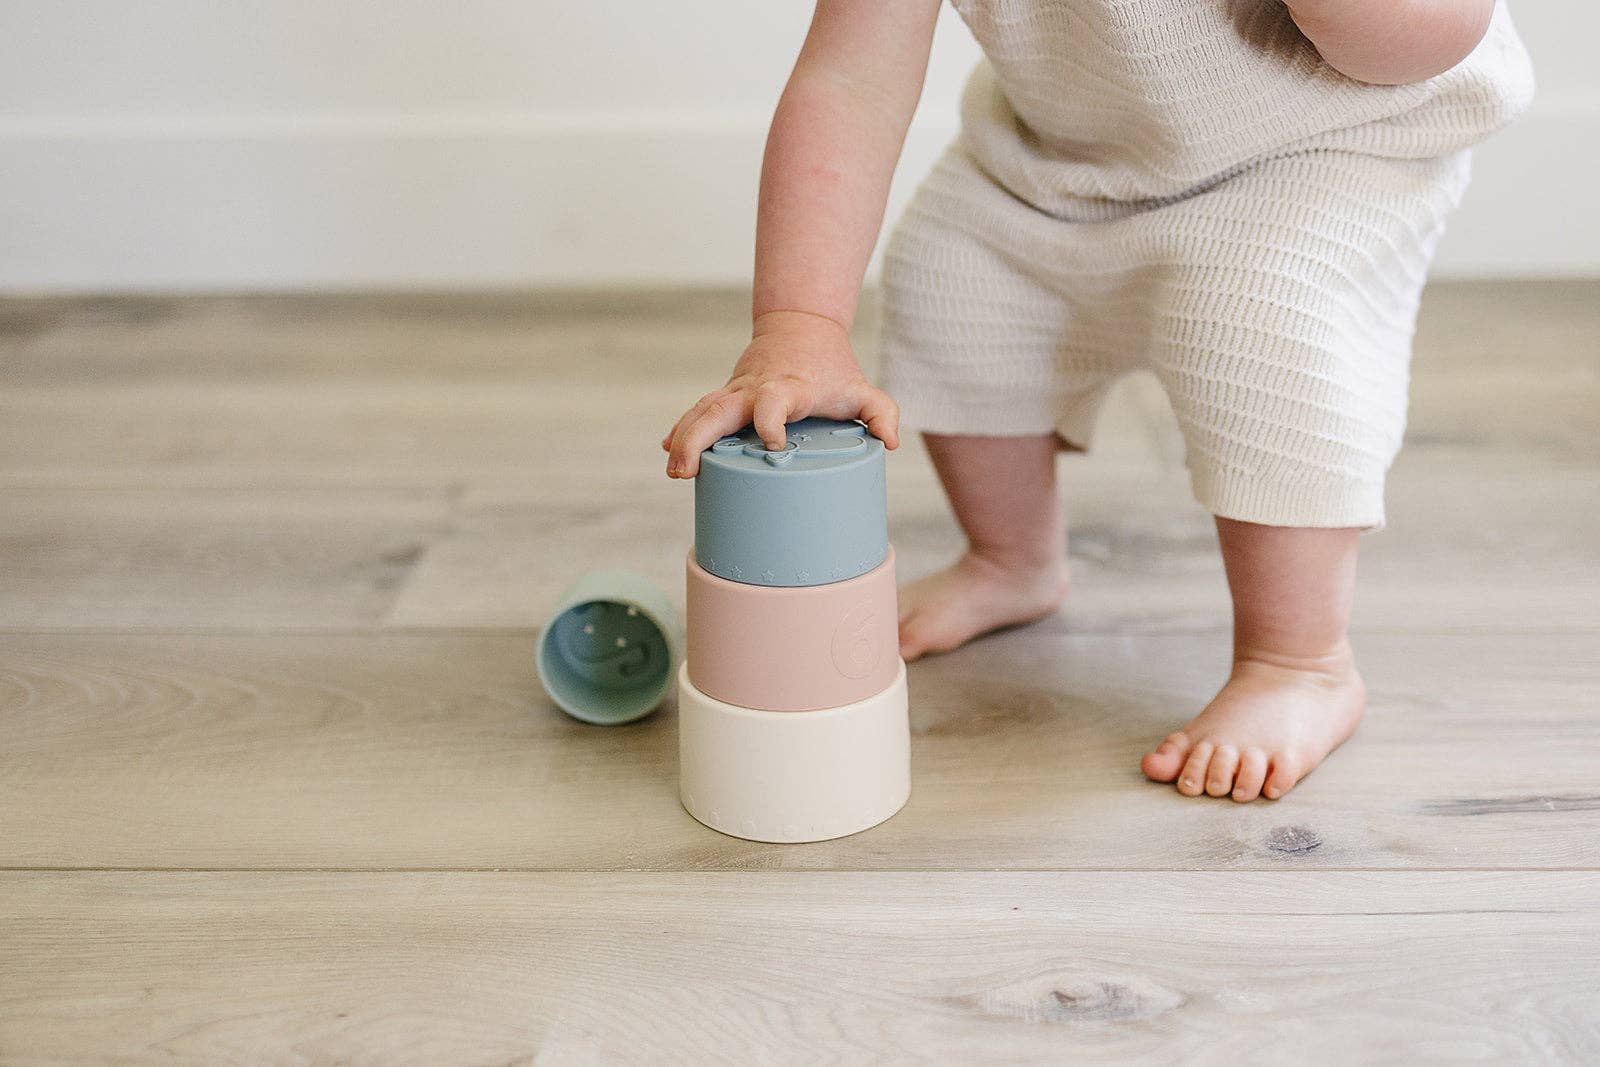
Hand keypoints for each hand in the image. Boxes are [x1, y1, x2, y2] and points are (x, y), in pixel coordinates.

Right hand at [662, 309, 899, 477]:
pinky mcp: (728, 397)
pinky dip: (683, 428)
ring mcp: (737, 392)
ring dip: (684, 438)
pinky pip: (700, 411)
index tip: (772, 444)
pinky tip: (669, 450)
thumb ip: (881, 412)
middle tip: (686, 470)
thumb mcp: (861, 388)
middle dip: (698, 438)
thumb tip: (890, 442)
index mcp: (789, 388)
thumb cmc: (831, 368)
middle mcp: (756, 389)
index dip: (770, 420)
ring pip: (703, 411)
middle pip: (719, 410)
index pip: (774, 401)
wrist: (800, 328)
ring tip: (675, 471)